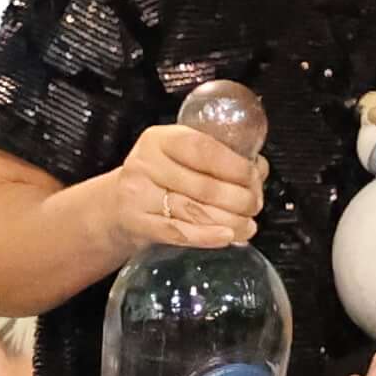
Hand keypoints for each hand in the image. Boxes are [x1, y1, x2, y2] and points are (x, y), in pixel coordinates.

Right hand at [91, 123, 265, 264]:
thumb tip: (259, 168)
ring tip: (248, 225)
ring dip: (230, 221)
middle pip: (204, 185)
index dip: (235, 166)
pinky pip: (178, 232)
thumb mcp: (179, 157)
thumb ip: (217, 157)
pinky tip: (227, 236)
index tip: (254, 177)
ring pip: (195, 211)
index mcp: (161, 140)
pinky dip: (206, 236)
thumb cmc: (157, 179)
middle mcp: (146, 164)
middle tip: (255, 205)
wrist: (116, 206)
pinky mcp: (138, 223)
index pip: (203, 149)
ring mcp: (139, 195)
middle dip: (239, 198)